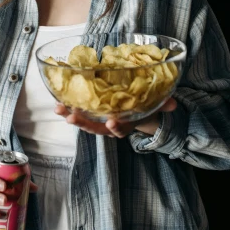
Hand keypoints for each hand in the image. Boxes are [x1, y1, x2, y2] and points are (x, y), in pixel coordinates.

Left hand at [54, 97, 176, 138]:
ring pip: (82, 121)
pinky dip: (66, 106)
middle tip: (72, 116)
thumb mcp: (155, 107)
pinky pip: (76, 110)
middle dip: (83, 123)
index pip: (120, 130)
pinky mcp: (89, 111)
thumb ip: (163, 104)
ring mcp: (98, 120)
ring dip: (69, 114)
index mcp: (125, 125)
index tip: (112, 123)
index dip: (116, 127)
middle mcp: (109, 126)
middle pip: (95, 128)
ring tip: (58, 108)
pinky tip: (57, 99)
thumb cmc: (143, 108)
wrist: (133, 111)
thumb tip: (173, 104)